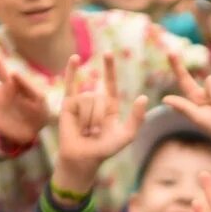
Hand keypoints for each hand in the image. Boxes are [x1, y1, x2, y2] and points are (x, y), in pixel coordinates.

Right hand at [51, 53, 147, 197]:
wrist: (83, 158)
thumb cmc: (105, 149)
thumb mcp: (126, 136)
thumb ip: (137, 119)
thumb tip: (143, 97)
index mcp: (109, 105)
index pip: (109, 83)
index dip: (109, 68)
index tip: (108, 53)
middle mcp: (94, 100)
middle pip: (97, 97)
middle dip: (96, 117)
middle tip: (93, 133)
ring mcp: (80, 101)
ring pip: (85, 99)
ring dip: (86, 119)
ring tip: (84, 131)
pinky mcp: (67, 104)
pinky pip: (70, 85)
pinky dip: (71, 71)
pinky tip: (74, 58)